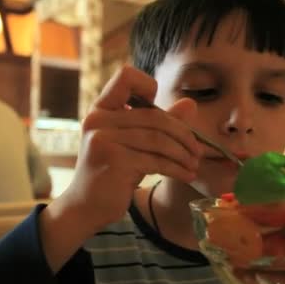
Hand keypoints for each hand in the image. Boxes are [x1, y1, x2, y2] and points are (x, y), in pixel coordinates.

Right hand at [39, 66, 201, 271]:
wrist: (87, 206)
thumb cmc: (113, 171)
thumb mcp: (136, 143)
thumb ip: (160, 122)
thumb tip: (191, 103)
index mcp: (101, 109)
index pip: (126, 76)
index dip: (148, 86)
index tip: (162, 113)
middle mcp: (98, 119)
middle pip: (154, 116)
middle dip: (183, 134)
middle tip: (197, 151)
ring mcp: (103, 139)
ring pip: (158, 139)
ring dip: (183, 153)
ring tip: (194, 164)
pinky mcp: (114, 160)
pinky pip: (156, 160)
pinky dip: (176, 168)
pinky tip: (186, 175)